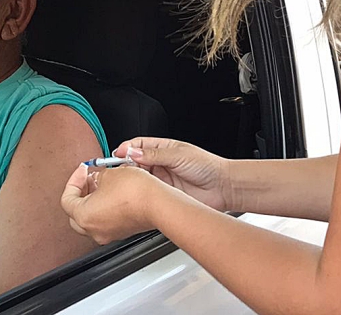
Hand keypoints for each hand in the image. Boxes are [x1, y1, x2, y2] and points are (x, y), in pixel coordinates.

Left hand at [60, 164, 168, 244]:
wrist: (158, 204)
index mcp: (83, 216)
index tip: (82, 170)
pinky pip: (105, 220)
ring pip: (91, 217)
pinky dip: (104, 207)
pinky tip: (113, 193)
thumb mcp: (109, 174)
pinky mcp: (121, 231)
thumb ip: (96, 176)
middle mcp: (93, 229)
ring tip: (102, 183)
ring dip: (92, 200)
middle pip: (75, 212)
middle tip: (88, 178)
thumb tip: (97, 178)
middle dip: (80, 192)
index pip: (67, 198)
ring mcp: (108, 233)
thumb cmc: (135, 192)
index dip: (74, 180)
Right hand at [114, 138, 231, 211]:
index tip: (118, 154)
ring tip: (131, 180)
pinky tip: (140, 192)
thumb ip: (154, 155)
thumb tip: (132, 152)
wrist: (222, 188)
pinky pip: (148, 193)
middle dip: (126, 165)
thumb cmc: (207, 166)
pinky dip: (141, 193)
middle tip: (123, 170)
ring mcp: (161, 180)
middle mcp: (160, 164)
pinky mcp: (164, 195)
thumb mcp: (178, 155)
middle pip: (135, 162)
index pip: (138, 145)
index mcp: (163, 149)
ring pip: (140, 178)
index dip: (126, 149)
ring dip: (134, 179)